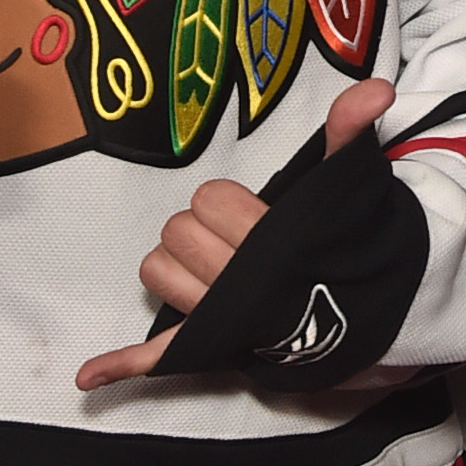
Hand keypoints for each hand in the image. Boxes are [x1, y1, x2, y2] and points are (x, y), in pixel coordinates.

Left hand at [74, 77, 395, 388]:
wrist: (370, 320)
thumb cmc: (350, 251)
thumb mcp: (351, 186)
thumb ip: (351, 133)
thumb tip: (376, 89)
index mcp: (265, 241)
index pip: (209, 200)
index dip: (227, 202)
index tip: (256, 214)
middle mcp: (235, 282)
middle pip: (176, 232)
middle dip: (202, 229)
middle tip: (239, 240)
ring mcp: (218, 318)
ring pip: (157, 273)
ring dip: (175, 267)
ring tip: (211, 268)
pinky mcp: (206, 347)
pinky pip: (159, 356)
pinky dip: (121, 366)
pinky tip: (88, 376)